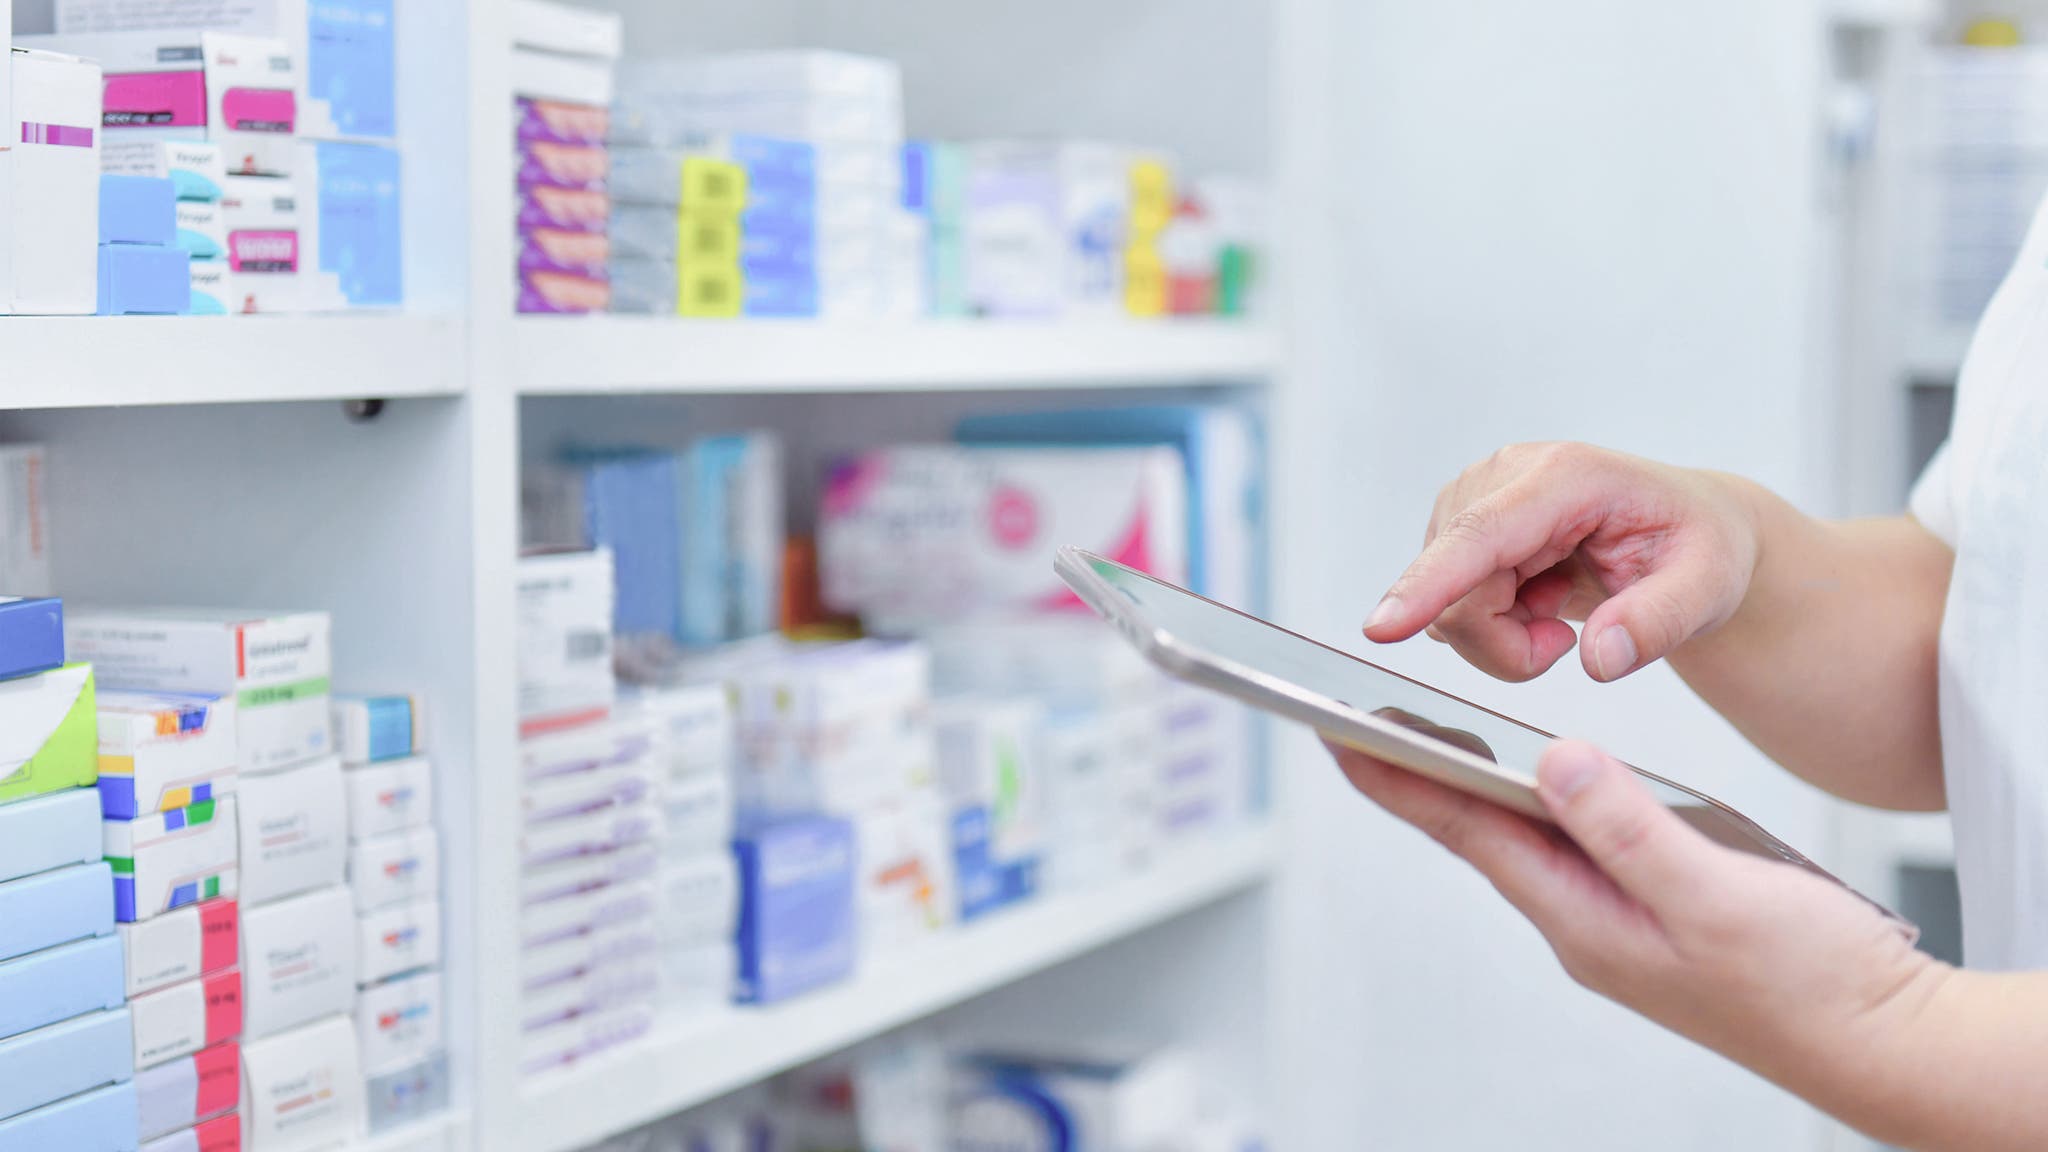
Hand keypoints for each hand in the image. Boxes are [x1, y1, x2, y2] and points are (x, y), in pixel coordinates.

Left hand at [1326, 738, 1950, 1126]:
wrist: (1886, 1042)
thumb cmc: (1812, 983)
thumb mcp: (1715, 895)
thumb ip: (1629, 828)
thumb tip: (1554, 761)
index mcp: (1584, 918)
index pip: (1468, 831)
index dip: (1400, 778)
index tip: (1338, 734)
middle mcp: (1586, 922)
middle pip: (1482, 833)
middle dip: (1417, 776)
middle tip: (1355, 722)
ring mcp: (1617, 922)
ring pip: (1526, 840)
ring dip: (1474, 788)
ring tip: (1419, 738)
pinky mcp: (1653, 914)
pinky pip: (1575, 848)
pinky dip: (1541, 806)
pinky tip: (1539, 784)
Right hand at [1363, 443, 1761, 681]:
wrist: (1684, 529)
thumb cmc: (1698, 545)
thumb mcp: (1709, 586)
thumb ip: (1660, 622)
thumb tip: (1598, 659)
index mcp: (1566, 477)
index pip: (1481, 536)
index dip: (1429, 584)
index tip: (1381, 628)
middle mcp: (1504, 476)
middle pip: (1459, 592)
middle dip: (1506, 645)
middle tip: (1569, 644)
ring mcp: (1472, 499)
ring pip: (1447, 606)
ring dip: (1501, 635)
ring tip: (1560, 609)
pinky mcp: (1458, 526)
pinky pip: (1447, 606)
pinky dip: (1491, 626)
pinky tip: (1534, 599)